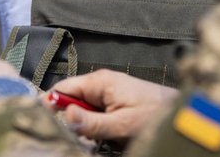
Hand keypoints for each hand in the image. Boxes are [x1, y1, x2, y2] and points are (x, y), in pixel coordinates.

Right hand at [51, 70, 178, 141]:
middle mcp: (100, 83)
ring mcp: (107, 93)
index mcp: (99, 81)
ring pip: (80, 110)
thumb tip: (63, 116)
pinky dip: (92, 126)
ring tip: (87, 139)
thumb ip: (91, 122)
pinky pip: (93, 114)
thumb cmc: (155, 114)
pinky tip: (98, 137)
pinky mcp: (113, 103)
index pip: (61, 89)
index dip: (48, 106)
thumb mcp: (122, 123)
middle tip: (69, 137)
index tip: (39, 123)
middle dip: (66, 119)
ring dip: (80, 125)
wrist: (180, 112)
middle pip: (69, 100)